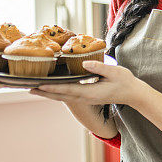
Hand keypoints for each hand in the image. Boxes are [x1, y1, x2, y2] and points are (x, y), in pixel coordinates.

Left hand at [26, 60, 142, 106]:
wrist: (133, 94)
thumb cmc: (125, 82)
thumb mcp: (115, 72)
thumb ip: (99, 67)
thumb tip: (84, 63)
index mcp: (90, 93)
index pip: (67, 90)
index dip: (52, 87)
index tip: (39, 85)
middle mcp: (85, 98)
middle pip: (60, 96)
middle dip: (43, 92)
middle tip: (27, 88)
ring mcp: (85, 99)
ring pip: (62, 97)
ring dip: (47, 93)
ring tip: (32, 89)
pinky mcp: (85, 97)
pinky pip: (67, 95)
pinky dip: (55, 92)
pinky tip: (48, 88)